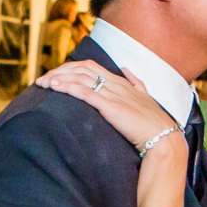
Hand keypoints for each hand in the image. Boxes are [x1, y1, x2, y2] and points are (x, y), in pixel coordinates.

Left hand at [35, 63, 179, 151]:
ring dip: (58, 78)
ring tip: (42, 83)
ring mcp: (114, 94)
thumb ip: (136, 82)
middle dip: (59, 72)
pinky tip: (54, 88)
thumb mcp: (145, 98)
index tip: (57, 76)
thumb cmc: (154, 125)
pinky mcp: (110, 107)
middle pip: (81, 69)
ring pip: (80, 78)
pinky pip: (84, 92)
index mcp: (123, 82)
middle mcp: (117, 84)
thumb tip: (126, 69)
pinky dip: (67, 88)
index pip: (91, 66)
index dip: (71, 69)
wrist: (164, 139)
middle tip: (43, 80)